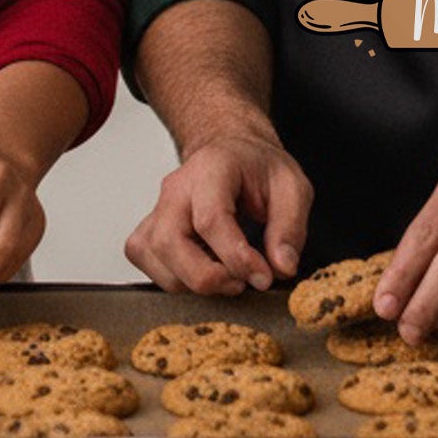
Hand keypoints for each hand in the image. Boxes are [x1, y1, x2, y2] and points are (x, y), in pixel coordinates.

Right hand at [124, 134, 312, 294]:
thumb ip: (290, 227)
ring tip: (226, 275)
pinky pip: (145, 259)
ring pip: (153, 255)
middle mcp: (177, 187)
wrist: (233, 154)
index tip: (263, 277)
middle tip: (241, 283)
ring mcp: (158, 207)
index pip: (210, 218)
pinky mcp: (150, 227)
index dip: (236, 257)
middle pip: (169, 241)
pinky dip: (172, 277)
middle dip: (207, 277)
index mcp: (213, 168)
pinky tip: (202, 270)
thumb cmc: (258, 169)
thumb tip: (281, 267)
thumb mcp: (292, 187)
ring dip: (190, 281)